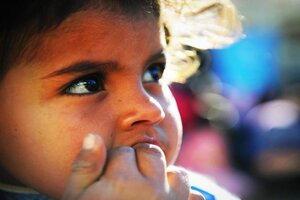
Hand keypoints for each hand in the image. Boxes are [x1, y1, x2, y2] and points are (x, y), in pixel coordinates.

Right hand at [62, 133, 203, 199]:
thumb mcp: (77, 196)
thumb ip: (86, 166)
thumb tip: (94, 135)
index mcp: (123, 183)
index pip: (122, 152)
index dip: (112, 163)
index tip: (107, 180)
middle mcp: (152, 191)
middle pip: (151, 153)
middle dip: (139, 162)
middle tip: (127, 183)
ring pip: (177, 172)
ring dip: (165, 178)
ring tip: (147, 191)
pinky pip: (194, 197)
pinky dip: (184, 196)